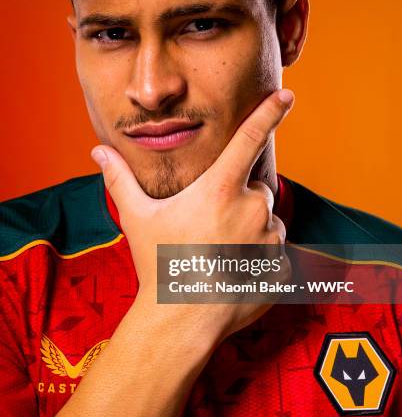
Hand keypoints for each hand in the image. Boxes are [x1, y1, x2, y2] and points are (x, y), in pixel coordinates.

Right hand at [92, 89, 293, 342]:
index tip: (287, 95)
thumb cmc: (159, 265)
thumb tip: (99, 152)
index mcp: (221, 189)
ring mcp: (270, 239)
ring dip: (252, 231)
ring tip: (221, 255)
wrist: (181, 322)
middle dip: (240, 202)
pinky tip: (234, 274)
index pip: (250, 138)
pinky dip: (260, 260)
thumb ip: (121, 180)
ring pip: (267, 223)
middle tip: (212, 230)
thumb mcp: (137, 218)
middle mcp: (251, 208)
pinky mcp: (280, 268)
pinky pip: (276, 254)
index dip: (270, 113)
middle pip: (257, 190)